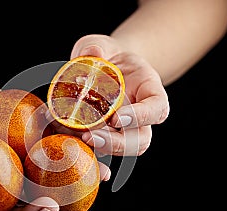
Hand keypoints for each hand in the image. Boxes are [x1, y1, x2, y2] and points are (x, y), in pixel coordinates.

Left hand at [66, 34, 169, 155]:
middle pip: (142, 139)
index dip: (141, 117)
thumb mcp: (102, 44)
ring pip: (124, 150)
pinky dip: (88, 150)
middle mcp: (141, 115)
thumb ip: (97, 46)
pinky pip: (102, 149)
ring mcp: (125, 129)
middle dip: (118, 143)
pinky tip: (70, 142)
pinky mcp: (106, 136)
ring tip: (79, 139)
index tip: (117, 118)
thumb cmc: (107, 55)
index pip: (157, 108)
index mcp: (148, 90)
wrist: (103, 68)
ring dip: (103, 149)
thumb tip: (92, 53)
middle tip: (92, 136)